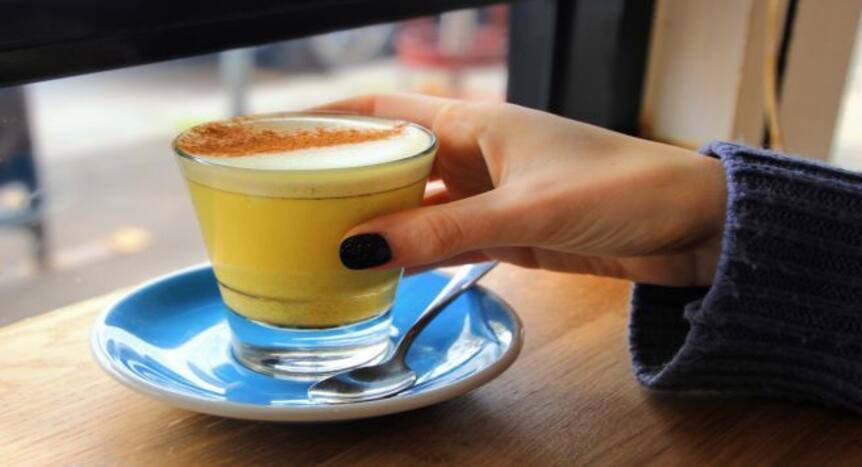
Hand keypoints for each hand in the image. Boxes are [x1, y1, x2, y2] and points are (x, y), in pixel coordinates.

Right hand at [319, 94, 726, 285]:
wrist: (691, 225)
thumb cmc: (624, 190)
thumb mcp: (528, 210)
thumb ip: (446, 230)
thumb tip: (362, 245)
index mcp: (478, 123)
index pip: (386, 111)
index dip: (331, 119)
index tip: (279, 135)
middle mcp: (477, 152)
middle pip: (392, 158)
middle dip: (343, 176)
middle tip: (287, 201)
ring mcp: (490, 193)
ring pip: (415, 202)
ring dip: (376, 218)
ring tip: (322, 237)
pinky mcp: (506, 230)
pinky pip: (443, 237)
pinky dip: (413, 249)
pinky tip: (384, 264)